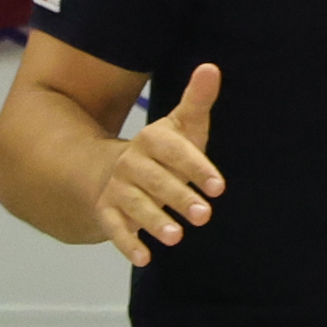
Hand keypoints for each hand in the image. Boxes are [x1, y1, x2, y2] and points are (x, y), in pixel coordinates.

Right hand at [95, 64, 222, 269]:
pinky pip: (115, 229)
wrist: (112, 170)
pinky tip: (144, 259)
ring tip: (176, 237)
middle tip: (204, 216)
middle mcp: (131, 163)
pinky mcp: (107, 213)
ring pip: (135, 205)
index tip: (219, 186)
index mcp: (152, 140)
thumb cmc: (162, 151)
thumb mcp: (180, 127)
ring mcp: (117, 189)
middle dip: (178, 197)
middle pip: (156, 181)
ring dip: (154, 221)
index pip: (174, 151)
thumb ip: (197, 101)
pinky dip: (127, 244)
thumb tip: (211, 68)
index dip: (196, 167)